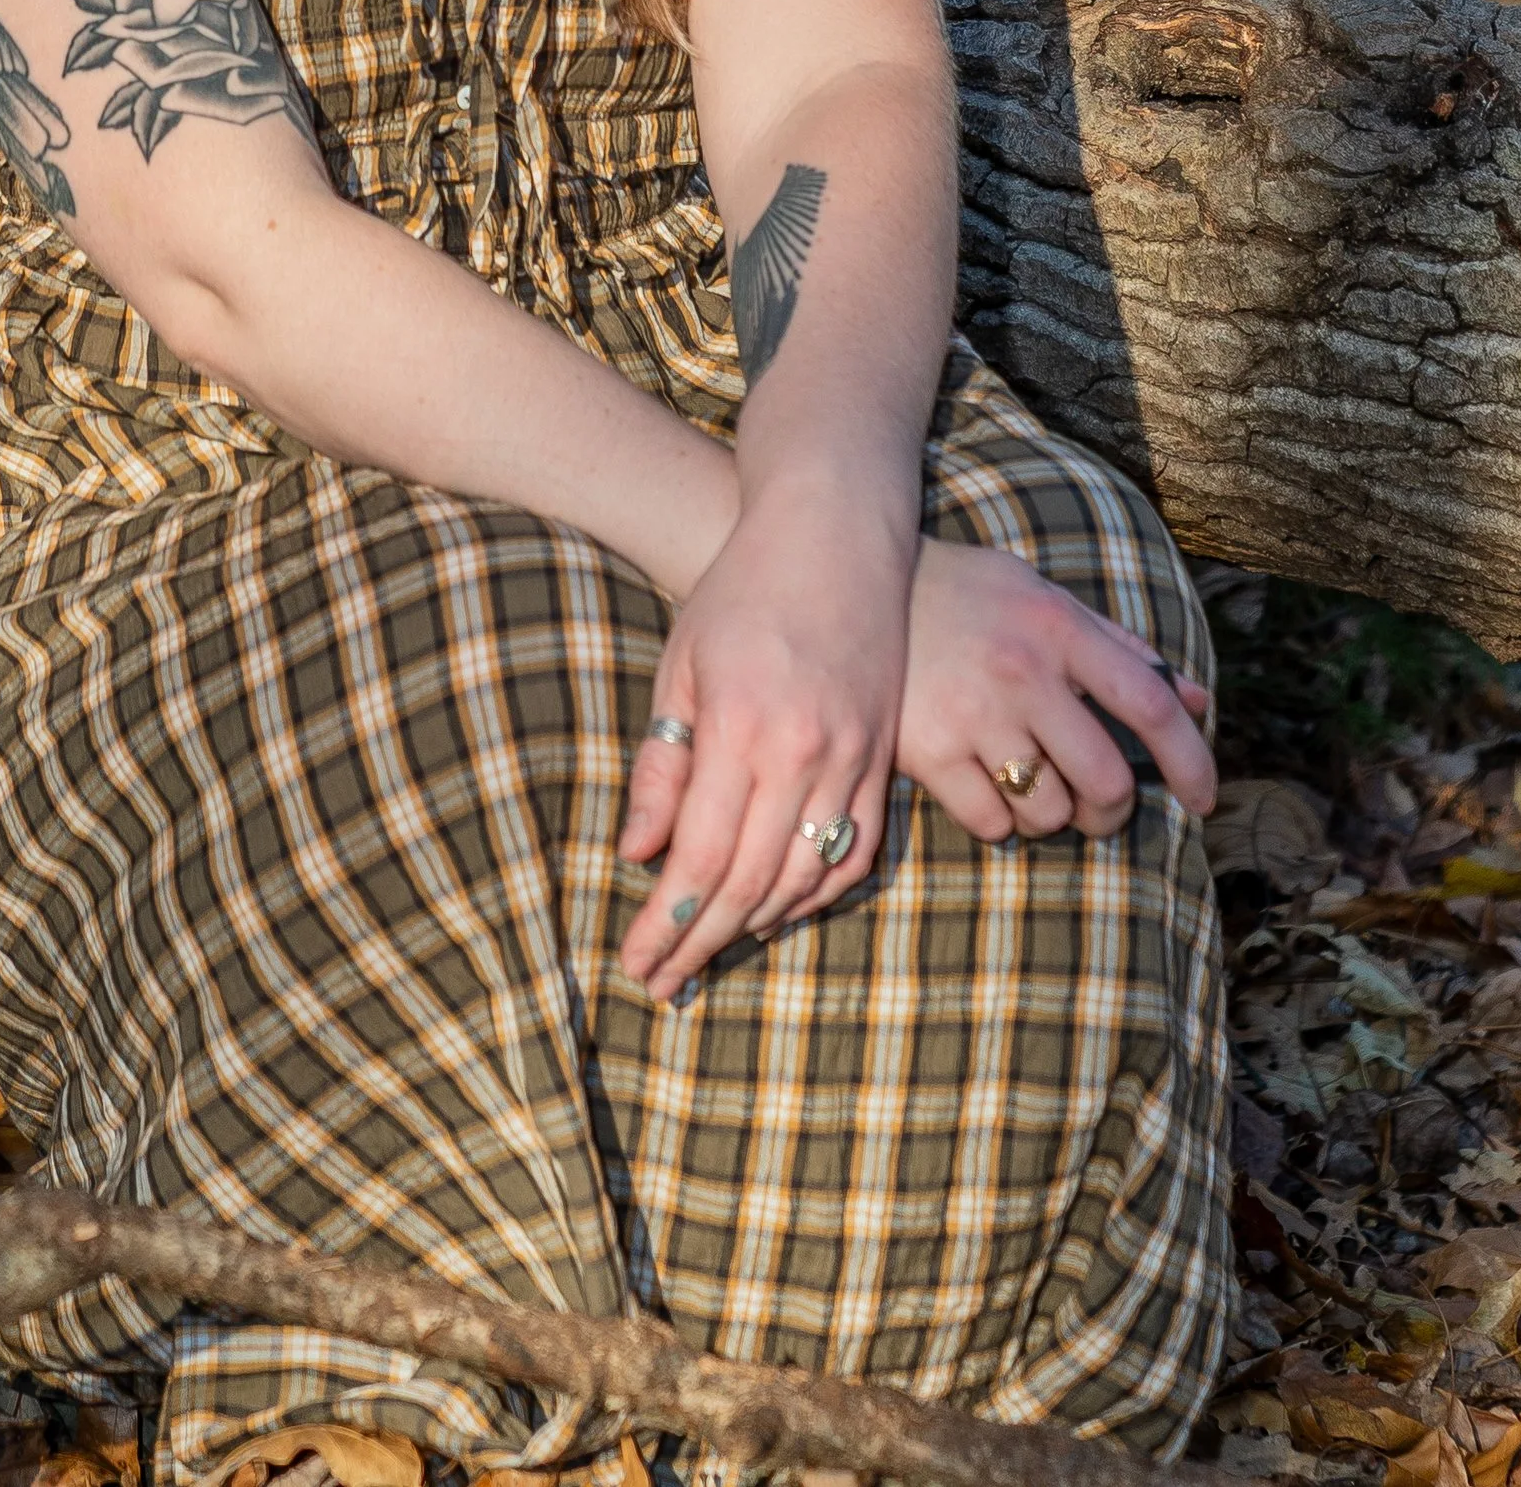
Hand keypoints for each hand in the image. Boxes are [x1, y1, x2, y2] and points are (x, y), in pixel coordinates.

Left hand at [616, 496, 911, 1003]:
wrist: (836, 536)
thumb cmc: (741, 592)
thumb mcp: (681, 667)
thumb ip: (663, 766)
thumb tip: (641, 855)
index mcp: (740, 728)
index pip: (700, 858)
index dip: (668, 922)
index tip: (638, 962)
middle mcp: (803, 753)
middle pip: (749, 882)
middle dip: (701, 942)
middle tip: (663, 983)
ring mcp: (853, 758)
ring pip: (804, 877)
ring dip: (754, 927)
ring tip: (709, 953)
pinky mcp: (883, 758)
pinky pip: (854, 851)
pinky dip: (815, 895)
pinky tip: (779, 910)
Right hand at [898, 536, 1216, 844]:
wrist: (854, 586)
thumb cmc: (966, 595)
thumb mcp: (1044, 600)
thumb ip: (1121, 648)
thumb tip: (1197, 702)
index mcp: (1058, 628)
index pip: (1148, 703)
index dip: (1189, 760)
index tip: (1204, 800)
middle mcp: (1022, 671)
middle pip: (1106, 781)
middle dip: (1110, 811)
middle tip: (1095, 806)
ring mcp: (974, 714)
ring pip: (1050, 811)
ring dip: (1050, 815)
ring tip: (1027, 785)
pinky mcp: (927, 750)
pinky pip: (992, 823)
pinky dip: (999, 821)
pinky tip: (983, 787)